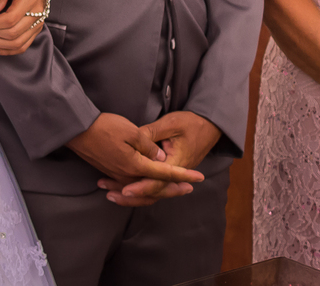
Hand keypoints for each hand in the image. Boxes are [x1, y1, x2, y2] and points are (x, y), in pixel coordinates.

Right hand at [67, 112, 204, 195]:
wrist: (79, 130)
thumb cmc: (105, 127)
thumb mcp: (131, 131)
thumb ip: (148, 146)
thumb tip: (160, 157)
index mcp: (135, 165)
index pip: (164, 173)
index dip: (182, 176)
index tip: (198, 178)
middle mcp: (127, 175)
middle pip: (154, 187)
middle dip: (173, 188)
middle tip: (189, 187)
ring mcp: (118, 175)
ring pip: (142, 189)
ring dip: (158, 189)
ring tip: (172, 187)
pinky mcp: (111, 172)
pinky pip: (130, 185)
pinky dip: (142, 187)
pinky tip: (145, 184)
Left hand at [97, 111, 220, 206]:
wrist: (209, 126)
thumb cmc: (191, 122)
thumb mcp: (171, 123)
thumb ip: (151, 133)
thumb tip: (133, 142)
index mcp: (176, 163)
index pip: (156, 181)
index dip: (140, 186)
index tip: (124, 189)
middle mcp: (174, 174)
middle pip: (151, 192)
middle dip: (130, 196)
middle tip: (109, 194)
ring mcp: (172, 175)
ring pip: (151, 192)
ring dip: (132, 195)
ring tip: (110, 193)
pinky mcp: (168, 172)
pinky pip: (153, 185)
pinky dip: (138, 188)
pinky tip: (122, 186)